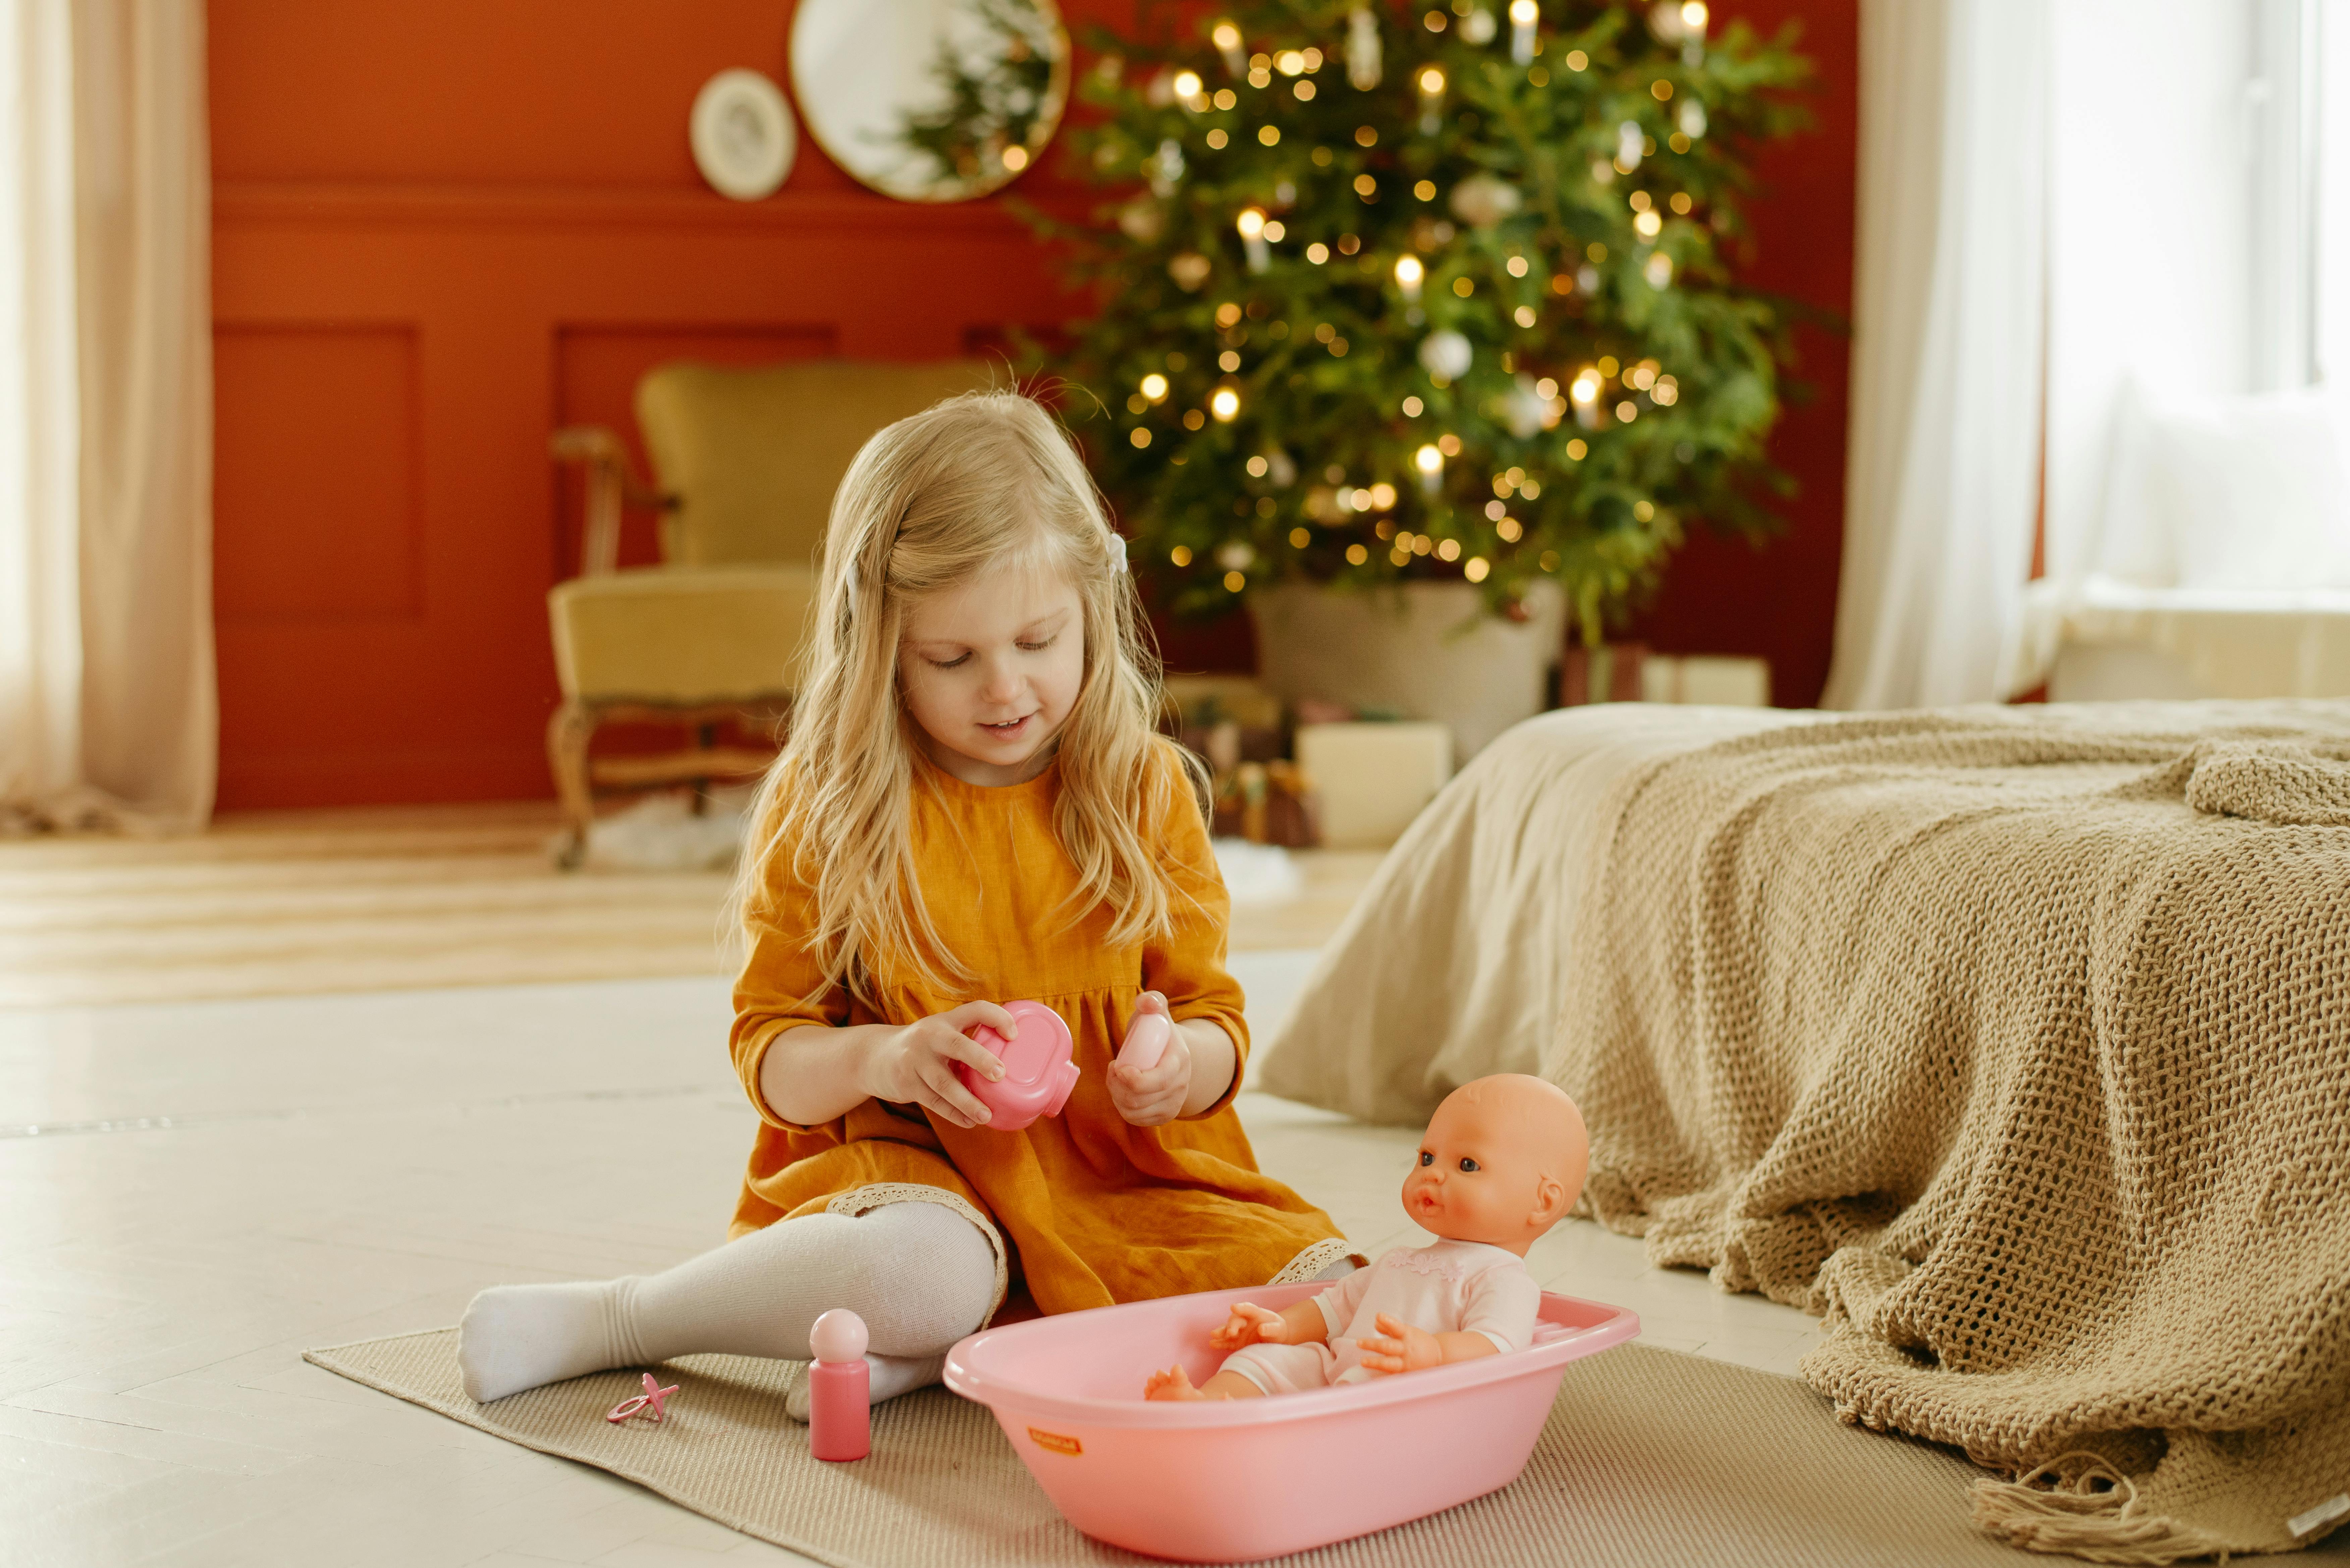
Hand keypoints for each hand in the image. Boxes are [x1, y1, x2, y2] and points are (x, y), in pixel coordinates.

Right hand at [858, 1000, 1012, 1129]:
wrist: (875, 1057)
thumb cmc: (923, 1047)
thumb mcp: (941, 1034)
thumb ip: (968, 1041)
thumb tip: (1013, 1059)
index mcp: (945, 1021)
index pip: (975, 1010)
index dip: (997, 1018)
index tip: (1014, 1034)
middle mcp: (930, 1036)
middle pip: (958, 1045)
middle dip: (981, 1059)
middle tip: (1001, 1074)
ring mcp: (916, 1060)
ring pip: (944, 1082)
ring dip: (967, 1101)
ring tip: (986, 1115)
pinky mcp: (907, 1083)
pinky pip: (933, 1101)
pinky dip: (953, 1114)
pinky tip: (969, 1122)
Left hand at [1108, 991, 1191, 1126]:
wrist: (1171, 1054)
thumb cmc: (1156, 1032)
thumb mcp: (1156, 1012)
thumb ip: (1152, 1002)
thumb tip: (1146, 1002)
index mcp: (1180, 1061)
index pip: (1158, 1081)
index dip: (1134, 1081)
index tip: (1118, 1067)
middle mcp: (1181, 1086)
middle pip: (1141, 1099)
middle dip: (1117, 1086)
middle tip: (1113, 1069)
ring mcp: (1173, 1104)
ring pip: (1136, 1112)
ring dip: (1117, 1096)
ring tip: (1115, 1079)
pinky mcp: (1164, 1116)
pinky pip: (1137, 1120)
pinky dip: (1122, 1108)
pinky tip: (1121, 1093)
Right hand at [1209, 1302, 1286, 1349]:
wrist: (1275, 1339)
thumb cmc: (1277, 1330)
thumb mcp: (1278, 1329)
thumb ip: (1271, 1328)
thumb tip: (1261, 1329)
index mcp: (1255, 1313)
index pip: (1248, 1309)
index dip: (1241, 1308)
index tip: (1234, 1307)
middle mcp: (1244, 1320)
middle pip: (1235, 1320)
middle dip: (1231, 1325)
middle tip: (1230, 1332)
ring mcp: (1239, 1331)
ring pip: (1228, 1330)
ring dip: (1221, 1332)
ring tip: (1214, 1335)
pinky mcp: (1236, 1342)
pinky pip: (1227, 1342)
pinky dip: (1220, 1343)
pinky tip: (1212, 1344)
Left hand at [1354, 1314, 1443, 1376]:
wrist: (1439, 1357)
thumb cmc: (1418, 1341)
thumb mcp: (1407, 1331)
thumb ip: (1390, 1328)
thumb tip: (1375, 1323)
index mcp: (1407, 1335)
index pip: (1396, 1327)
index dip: (1387, 1322)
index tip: (1378, 1315)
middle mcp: (1406, 1349)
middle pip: (1388, 1346)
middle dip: (1373, 1344)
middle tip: (1359, 1343)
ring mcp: (1406, 1363)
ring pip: (1389, 1363)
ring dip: (1375, 1362)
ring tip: (1363, 1361)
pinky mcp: (1406, 1374)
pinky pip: (1394, 1378)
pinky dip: (1384, 1380)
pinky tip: (1374, 1381)